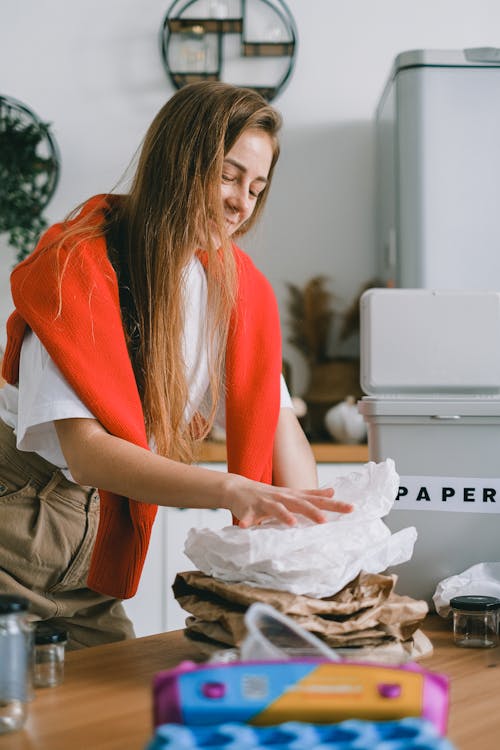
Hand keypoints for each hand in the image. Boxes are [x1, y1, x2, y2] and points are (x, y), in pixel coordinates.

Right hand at [225, 475, 352, 527]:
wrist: (238, 488)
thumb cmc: (268, 494)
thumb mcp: (292, 494)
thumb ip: (311, 495)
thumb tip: (333, 492)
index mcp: (293, 497)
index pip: (317, 501)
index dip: (334, 505)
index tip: (351, 508)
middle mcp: (282, 498)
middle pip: (300, 504)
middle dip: (312, 512)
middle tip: (324, 521)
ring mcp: (265, 502)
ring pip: (276, 508)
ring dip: (283, 515)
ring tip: (292, 523)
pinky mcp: (248, 509)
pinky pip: (248, 517)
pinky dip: (247, 522)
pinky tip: (246, 527)